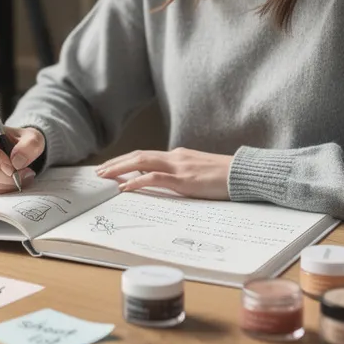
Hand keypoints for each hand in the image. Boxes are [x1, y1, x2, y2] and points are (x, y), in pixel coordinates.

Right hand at [0, 122, 44, 194]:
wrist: (19, 150)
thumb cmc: (23, 141)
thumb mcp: (34, 138)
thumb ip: (29, 146)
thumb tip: (17, 162)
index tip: (14, 167)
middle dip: (8, 176)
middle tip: (26, 173)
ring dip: (9, 183)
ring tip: (23, 175)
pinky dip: (5, 188)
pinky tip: (14, 180)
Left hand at [95, 148, 231, 199]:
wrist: (244, 173)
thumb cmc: (225, 176)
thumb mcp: (199, 172)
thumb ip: (182, 174)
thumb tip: (167, 181)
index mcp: (178, 155)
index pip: (146, 155)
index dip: (126, 160)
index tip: (110, 167)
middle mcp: (175, 157)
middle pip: (138, 156)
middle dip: (116, 163)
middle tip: (99, 172)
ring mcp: (179, 167)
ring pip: (142, 162)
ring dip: (120, 169)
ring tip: (104, 177)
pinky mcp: (184, 180)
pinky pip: (155, 178)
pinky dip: (137, 181)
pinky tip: (125, 187)